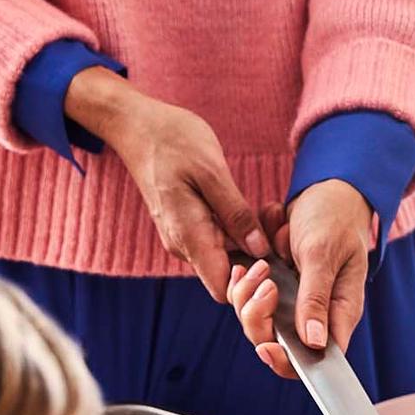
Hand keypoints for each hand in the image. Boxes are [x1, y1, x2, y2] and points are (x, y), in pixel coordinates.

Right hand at [65, 68, 267, 298]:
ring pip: (226, 256)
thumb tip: (259, 250)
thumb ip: (235, 214)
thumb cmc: (173, 141)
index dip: (251, 283)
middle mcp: (184, 245)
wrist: (137, 126)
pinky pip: (218, 240)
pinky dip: (239, 229)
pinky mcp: (188, 226)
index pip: (222, 289)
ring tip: (270, 211)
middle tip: (278, 223)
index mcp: (189, 236)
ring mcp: (184, 237)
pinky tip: (255, 209)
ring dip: (251, 241)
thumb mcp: (212, 171)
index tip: (272, 257)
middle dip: (259, 257)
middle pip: (228, 274)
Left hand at [228, 180, 372, 378]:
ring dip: (248, 292)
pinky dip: (244, 278)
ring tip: (261, 261)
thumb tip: (315, 343)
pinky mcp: (275, 286)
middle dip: (258, 316)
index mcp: (338, 313)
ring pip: (256, 318)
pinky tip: (251, 258)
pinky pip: (247, 295)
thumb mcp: (322, 254)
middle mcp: (315, 313)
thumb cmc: (335, 220)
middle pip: (276, 342)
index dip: (287, 362)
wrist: (327, 192)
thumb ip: (316, 298)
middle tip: (264, 282)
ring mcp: (292, 301)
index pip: (315, 359)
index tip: (267, 346)